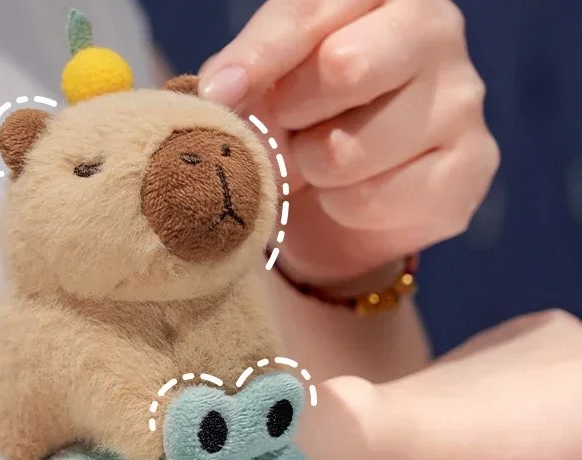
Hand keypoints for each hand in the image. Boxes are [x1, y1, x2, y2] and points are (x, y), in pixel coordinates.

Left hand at [199, 0, 500, 282]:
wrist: (341, 205)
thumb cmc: (303, 123)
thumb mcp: (265, 86)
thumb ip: (246, 74)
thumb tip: (220, 90)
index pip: (313, 7)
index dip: (260, 55)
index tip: (220, 91)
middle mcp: (437, 27)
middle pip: (344, 66)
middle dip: (294, 112)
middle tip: (292, 126)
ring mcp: (462, 98)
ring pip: (349, 148)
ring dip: (315, 169)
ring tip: (324, 164)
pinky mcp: (471, 167)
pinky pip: (372, 199)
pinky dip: (344, 208)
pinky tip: (355, 196)